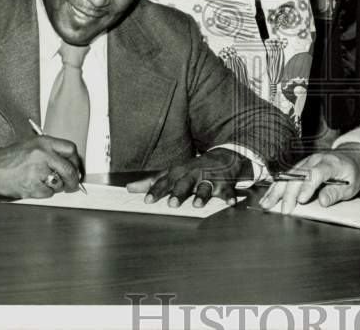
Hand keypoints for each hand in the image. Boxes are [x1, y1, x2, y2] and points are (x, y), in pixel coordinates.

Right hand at [0, 136, 82, 198]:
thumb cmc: (10, 158)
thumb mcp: (32, 145)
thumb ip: (51, 151)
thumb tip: (71, 165)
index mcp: (44, 142)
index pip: (71, 149)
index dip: (76, 161)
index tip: (76, 168)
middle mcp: (42, 154)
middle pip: (69, 169)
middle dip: (73, 180)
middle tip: (73, 185)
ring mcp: (37, 171)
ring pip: (59, 183)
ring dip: (56, 186)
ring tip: (43, 182)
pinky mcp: (31, 185)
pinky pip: (47, 193)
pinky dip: (44, 193)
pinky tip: (34, 186)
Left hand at [126, 148, 246, 207]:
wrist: (223, 156)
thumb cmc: (193, 169)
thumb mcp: (173, 172)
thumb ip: (152, 181)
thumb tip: (129, 188)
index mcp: (180, 173)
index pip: (165, 182)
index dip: (157, 191)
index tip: (147, 200)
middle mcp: (194, 175)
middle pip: (185, 183)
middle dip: (179, 193)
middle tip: (172, 204)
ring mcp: (210, 179)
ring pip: (205, 187)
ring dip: (201, 195)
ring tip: (197, 204)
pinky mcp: (226, 183)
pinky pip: (228, 190)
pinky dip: (230, 196)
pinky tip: (230, 203)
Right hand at [258, 146, 359, 214]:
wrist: (350, 158)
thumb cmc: (350, 173)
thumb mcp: (351, 185)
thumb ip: (336, 193)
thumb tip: (323, 201)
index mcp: (331, 163)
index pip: (316, 173)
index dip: (308, 186)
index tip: (301, 200)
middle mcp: (315, 160)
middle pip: (298, 175)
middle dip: (289, 193)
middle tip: (284, 211)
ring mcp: (305, 162)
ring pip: (288, 174)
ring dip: (277, 190)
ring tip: (266, 204)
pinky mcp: (299, 166)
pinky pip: (285, 176)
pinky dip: (275, 187)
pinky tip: (267, 197)